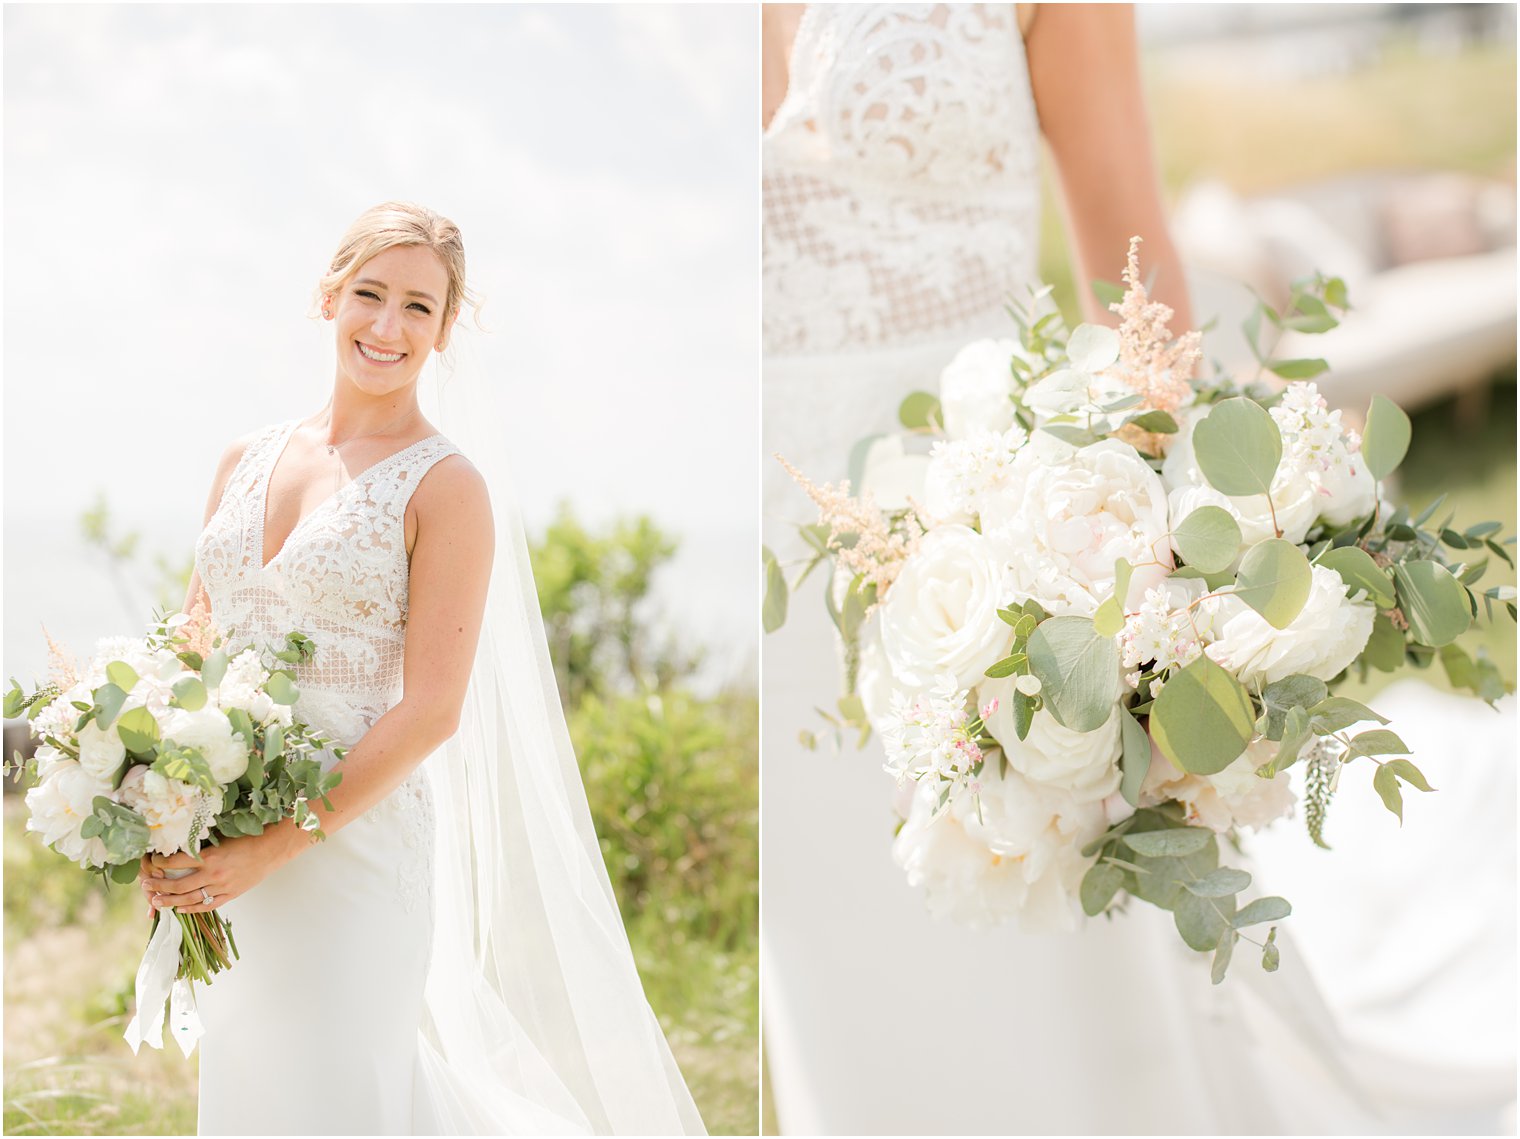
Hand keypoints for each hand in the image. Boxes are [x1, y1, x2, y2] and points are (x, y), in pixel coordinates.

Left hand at [138, 825, 301, 915]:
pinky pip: (207, 905)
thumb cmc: (248, 840)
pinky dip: (192, 909)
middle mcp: (213, 874)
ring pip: (189, 898)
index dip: (159, 863)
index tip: (151, 862)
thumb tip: (179, 850)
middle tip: (146, 885)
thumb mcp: (221, 839)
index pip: (175, 862)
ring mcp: (221, 886)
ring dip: (170, 901)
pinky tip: (181, 909)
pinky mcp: (230, 894)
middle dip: (158, 886)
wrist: (272, 849)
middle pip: (177, 885)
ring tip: (156, 901)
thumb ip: (202, 848)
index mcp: (209, 856)